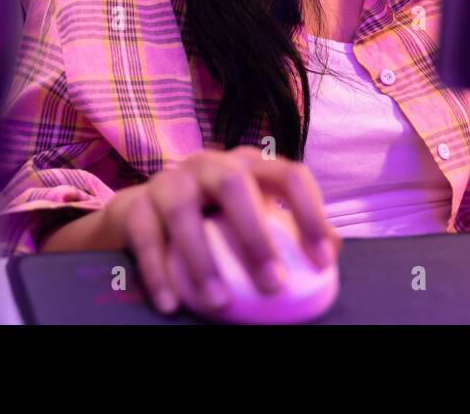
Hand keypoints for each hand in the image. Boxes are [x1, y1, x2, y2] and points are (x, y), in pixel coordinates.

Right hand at [102, 146, 341, 315]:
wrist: (139, 217)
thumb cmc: (211, 221)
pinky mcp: (134, 205)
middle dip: (255, 236)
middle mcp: (209, 164)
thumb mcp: (251, 218)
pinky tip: (171, 305)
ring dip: (202, 261)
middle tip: (272, 285)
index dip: (311, 214)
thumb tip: (335, 246)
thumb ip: (287, 228)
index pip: (289, 175)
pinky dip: (158, 273)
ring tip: (218, 304)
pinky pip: (145, 237)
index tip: (323, 260)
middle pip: (234, 185)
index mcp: (247, 165)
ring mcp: (169, 181)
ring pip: (183, 212)